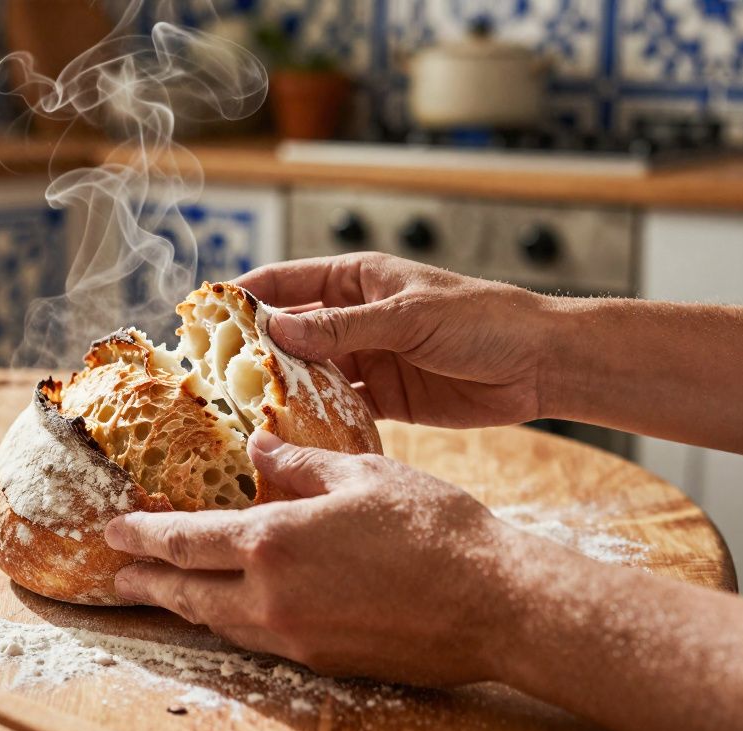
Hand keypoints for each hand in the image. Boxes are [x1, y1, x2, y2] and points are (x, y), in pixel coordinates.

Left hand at [104, 429, 515, 685]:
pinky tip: (232, 610)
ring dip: (186, 607)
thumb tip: (255, 450)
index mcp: (272, 542)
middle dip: (146, 584)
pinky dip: (231, 623)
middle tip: (117, 579)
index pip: (183, 541)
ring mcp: (295, 636)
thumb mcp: (358, 473)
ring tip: (164, 594)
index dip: (141, 536)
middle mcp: (271, 597)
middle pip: (187, 594)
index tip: (111, 531)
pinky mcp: (322, 660)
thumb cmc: (432, 528)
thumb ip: (296, 463)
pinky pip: (257, 640)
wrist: (495, 603)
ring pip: (219, 623)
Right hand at [233, 252, 551, 427]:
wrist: (541, 364)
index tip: (202, 314)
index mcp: (356, 280)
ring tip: (240, 414)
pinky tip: (289, 437)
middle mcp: (353, 319)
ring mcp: (366, 359)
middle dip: (251, 352)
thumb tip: (277, 331)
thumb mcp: (409, 317)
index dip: (242, 297)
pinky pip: (337, 409)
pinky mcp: (382, 398)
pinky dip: (315, 421)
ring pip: (307, 375)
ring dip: (280, 392)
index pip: (285, 283)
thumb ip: (344, 328)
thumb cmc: (482, 319)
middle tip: (210, 376)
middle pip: (288, 334)